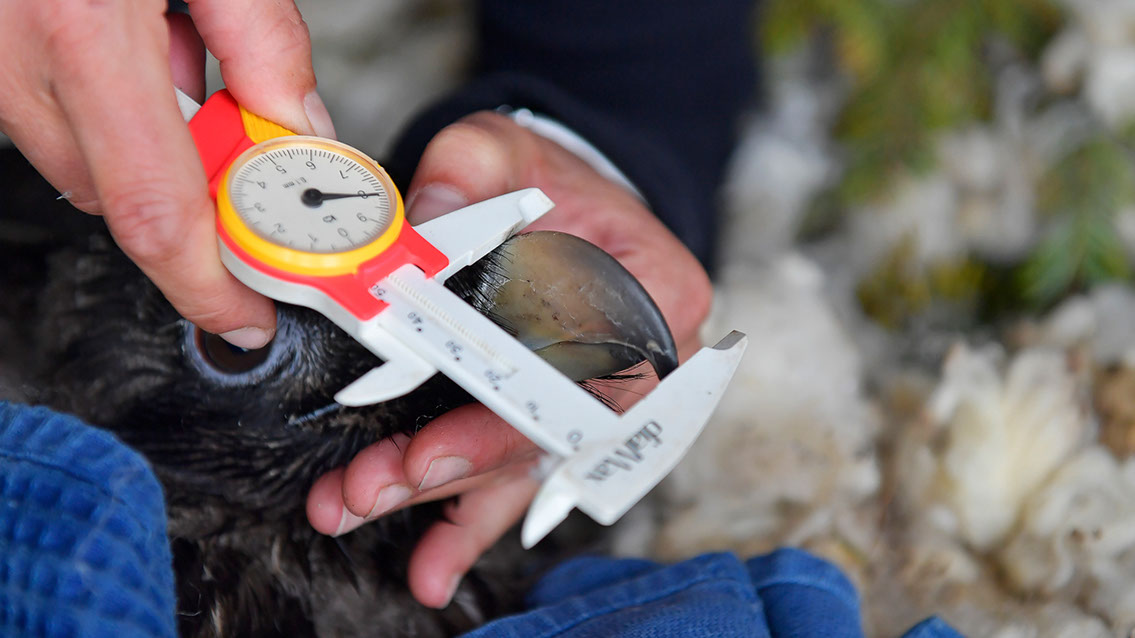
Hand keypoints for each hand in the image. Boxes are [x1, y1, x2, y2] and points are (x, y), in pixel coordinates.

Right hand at [0, 0, 335, 347]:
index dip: (205, 284)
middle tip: (236, 123)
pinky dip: (113, 109)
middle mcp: (19, 62)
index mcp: (86, 32)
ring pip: (92, 164)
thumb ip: (263, 43)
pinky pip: (57, 122)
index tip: (245, 316)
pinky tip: (128, 39)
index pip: (157, 209)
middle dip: (197, 188)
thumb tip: (298, 130)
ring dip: (155, 140)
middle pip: (128, 196)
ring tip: (172, 43)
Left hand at [306, 111, 711, 607]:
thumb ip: (470, 169)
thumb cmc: (557, 179)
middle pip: (547, 435)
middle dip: (452, 469)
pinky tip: (429, 561)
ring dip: (442, 499)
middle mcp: (637, 366)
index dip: (507, 415)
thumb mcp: (511, 148)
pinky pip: (515, 477)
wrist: (569, 200)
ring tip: (364, 514)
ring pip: (522, 467)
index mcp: (654, 297)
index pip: (582, 372)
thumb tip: (416, 229)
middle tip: (372, 488)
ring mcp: (594, 399)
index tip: (429, 447)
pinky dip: (468, 520)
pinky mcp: (552, 416)